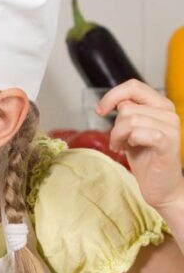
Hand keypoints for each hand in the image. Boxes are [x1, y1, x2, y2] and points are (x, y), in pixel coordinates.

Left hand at [97, 80, 183, 210]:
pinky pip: (139, 133)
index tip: (101, 110)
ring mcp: (171, 127)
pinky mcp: (168, 143)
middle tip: (117, 141)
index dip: (112, 95)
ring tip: (122, 147)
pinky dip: (128, 142)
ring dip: (118, 136)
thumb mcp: (131, 130)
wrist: (161, 185)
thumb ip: (128, 112)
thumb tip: (118, 101)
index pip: (133, 86)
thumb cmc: (145, 157)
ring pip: (129, 120)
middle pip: (127, 108)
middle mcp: (169, 113)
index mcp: (161, 105)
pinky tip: (130, 149)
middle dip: (114, 127)